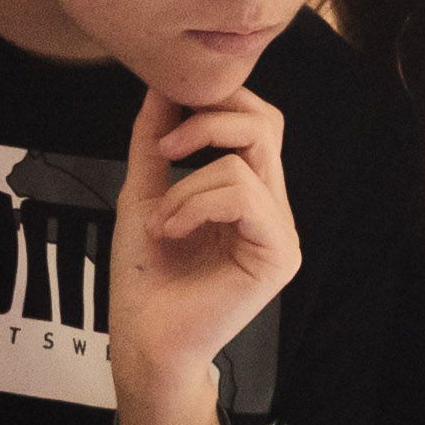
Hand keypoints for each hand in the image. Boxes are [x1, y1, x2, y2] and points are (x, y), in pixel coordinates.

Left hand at [109, 88, 299, 424]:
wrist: (144, 341)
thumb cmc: (146, 278)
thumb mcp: (144, 192)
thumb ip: (156, 141)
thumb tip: (161, 83)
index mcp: (250, 192)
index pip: (255, 120)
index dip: (213, 103)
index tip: (163, 122)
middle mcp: (273, 208)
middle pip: (267, 123)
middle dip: (210, 119)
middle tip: (166, 149)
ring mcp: (281, 232)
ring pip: (246, 158)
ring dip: (188, 181)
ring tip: (161, 219)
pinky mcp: (279, 254)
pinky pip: (244, 195)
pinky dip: (196, 204)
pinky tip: (172, 231)